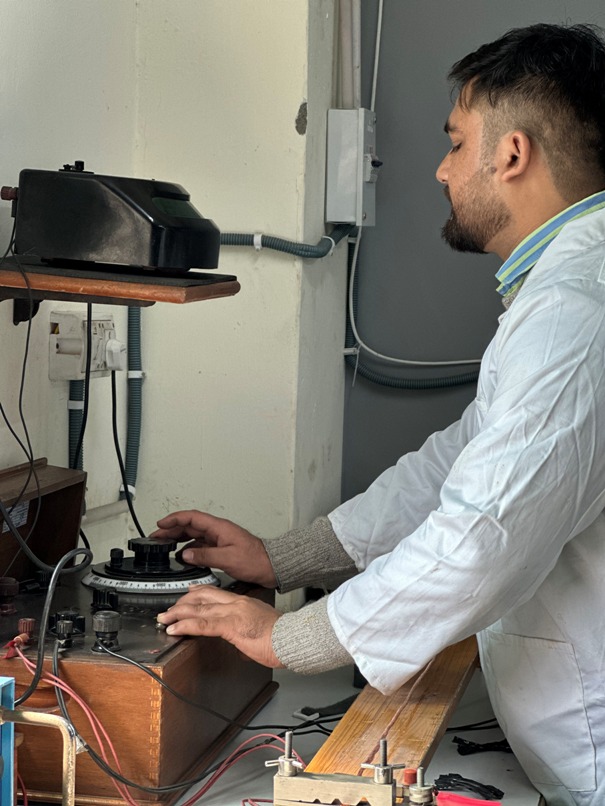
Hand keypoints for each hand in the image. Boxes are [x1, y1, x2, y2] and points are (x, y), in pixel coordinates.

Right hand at [151, 510, 276, 587]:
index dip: (174, 519)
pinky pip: (201, 545)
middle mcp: (218, 531)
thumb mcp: (227, 558)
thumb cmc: (255, 560)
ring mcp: (220, 539)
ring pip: (194, 535)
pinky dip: (189, 549)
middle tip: (156, 536)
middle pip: (190, 525)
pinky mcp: (222, 548)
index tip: (161, 524)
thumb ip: (204, 555)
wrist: (271, 566)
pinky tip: (183, 556)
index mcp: (219, 527)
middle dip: (172, 529)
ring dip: (179, 538)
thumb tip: (185, 554)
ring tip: (165, 545)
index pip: (192, 517)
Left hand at [156, 585, 283, 668]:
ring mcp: (232, 613)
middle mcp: (236, 603)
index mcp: (244, 602)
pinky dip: (185, 626)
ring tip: (164, 619)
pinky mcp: (230, 626)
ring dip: (177, 614)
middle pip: (202, 597)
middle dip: (182, 603)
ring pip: (198, 609)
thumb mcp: (263, 627)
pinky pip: (202, 625)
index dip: (197, 593)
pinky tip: (174, 629)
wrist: (293, 637)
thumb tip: (241, 642)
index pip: (216, 593)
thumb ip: (248, 630)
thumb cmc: (283, 636)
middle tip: (169, 609)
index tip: (187, 594)